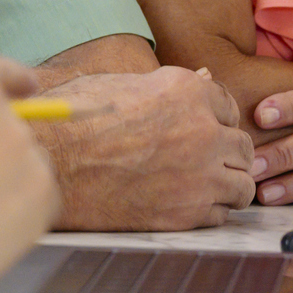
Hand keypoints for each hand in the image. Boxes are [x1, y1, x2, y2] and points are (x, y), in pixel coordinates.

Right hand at [42, 65, 254, 229]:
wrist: (49, 166)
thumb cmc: (72, 120)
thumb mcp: (116, 85)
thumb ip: (165, 85)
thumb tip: (202, 77)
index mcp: (185, 90)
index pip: (229, 105)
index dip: (216, 118)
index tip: (203, 129)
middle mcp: (202, 130)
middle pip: (243, 146)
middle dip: (227, 153)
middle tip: (206, 160)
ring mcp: (199, 175)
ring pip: (243, 185)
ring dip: (226, 184)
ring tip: (203, 185)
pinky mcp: (186, 213)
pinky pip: (221, 215)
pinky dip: (209, 211)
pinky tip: (185, 203)